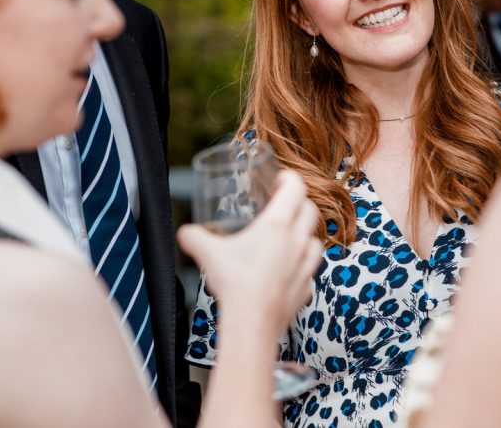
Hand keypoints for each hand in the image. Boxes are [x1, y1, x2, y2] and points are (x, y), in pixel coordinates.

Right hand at [179, 170, 321, 336]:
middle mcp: (298, 241)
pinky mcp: (307, 287)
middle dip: (299, 203)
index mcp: (278, 225)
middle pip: (310, 210)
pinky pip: (311, 270)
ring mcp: (306, 265)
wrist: (252, 323)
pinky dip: (303, 265)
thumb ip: (194, 238)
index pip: (296, 188)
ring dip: (305, 234)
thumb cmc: (234, 284)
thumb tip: (185, 233)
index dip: (290, 179)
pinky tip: (288, 270)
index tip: (282, 179)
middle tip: (285, 205)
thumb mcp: (208, 254)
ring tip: (290, 237)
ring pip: (316, 239)